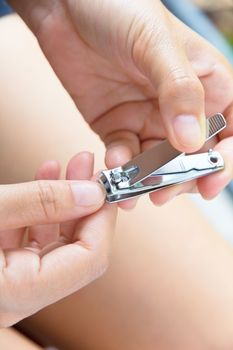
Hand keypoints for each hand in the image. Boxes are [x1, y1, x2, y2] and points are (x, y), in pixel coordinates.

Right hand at [0, 152, 116, 326]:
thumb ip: (42, 202)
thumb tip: (92, 194)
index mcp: (19, 291)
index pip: (90, 258)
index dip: (103, 217)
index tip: (107, 185)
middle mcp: (21, 295)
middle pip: (76, 248)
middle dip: (85, 202)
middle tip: (89, 168)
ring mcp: (13, 283)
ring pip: (55, 241)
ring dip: (64, 201)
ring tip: (69, 167)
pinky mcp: (5, 269)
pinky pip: (33, 239)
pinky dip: (40, 209)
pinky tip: (44, 180)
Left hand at [9, 0, 232, 204]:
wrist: (66, 8)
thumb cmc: (119, 9)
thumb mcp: (156, 44)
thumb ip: (179, 91)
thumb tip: (192, 141)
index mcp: (206, 84)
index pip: (229, 131)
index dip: (224, 161)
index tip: (211, 183)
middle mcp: (180, 107)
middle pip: (192, 156)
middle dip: (181, 179)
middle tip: (164, 193)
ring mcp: (148, 118)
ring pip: (157, 163)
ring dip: (148, 180)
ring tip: (135, 190)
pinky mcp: (118, 125)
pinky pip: (125, 156)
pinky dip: (121, 166)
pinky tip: (113, 166)